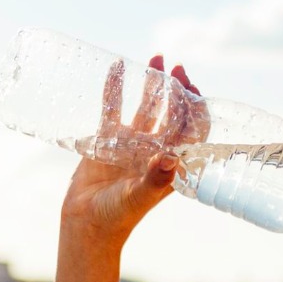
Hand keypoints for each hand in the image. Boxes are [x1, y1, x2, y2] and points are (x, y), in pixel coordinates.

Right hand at [61, 55, 205, 243]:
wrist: (86, 223)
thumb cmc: (117, 216)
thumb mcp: (137, 198)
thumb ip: (154, 180)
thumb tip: (169, 159)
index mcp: (170, 164)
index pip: (192, 132)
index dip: (196, 110)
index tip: (194, 89)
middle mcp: (154, 150)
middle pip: (171, 113)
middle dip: (176, 89)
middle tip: (176, 67)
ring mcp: (132, 143)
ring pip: (146, 106)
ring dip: (151, 83)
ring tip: (156, 57)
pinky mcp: (107, 140)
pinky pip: (113, 108)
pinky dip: (115, 89)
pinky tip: (116, 67)